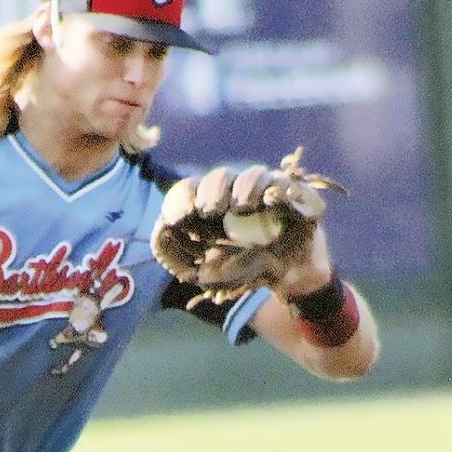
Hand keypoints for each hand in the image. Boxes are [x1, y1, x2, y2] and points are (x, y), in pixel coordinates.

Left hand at [151, 148, 346, 304]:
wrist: (289, 277)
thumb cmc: (247, 270)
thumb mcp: (210, 273)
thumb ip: (181, 259)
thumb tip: (160, 234)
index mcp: (212, 209)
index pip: (191, 191)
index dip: (181, 198)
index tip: (177, 217)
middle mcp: (236, 195)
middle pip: (218, 177)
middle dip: (211, 191)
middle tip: (210, 210)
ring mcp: (264, 192)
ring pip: (250, 174)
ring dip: (243, 188)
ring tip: (242, 206)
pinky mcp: (291, 194)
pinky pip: (281, 183)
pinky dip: (274, 189)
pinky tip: (268, 201)